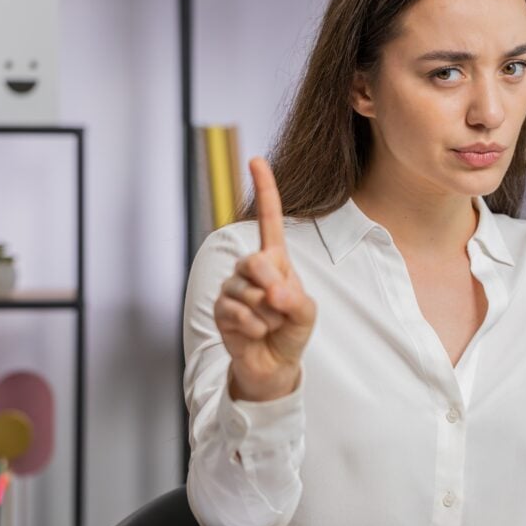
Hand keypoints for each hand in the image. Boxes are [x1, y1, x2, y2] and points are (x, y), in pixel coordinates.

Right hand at [214, 157, 316, 401]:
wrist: (273, 365)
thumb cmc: (290, 331)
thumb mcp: (305, 313)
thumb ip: (295, 298)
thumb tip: (273, 290)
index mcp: (276, 259)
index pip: (268, 219)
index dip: (264, 190)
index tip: (256, 160)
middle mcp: (251, 268)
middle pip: (255, 261)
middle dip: (272, 286)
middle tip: (281, 305)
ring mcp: (233, 287)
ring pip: (248, 293)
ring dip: (267, 315)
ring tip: (269, 324)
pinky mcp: (220, 309)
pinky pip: (238, 313)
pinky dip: (254, 328)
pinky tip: (256, 334)